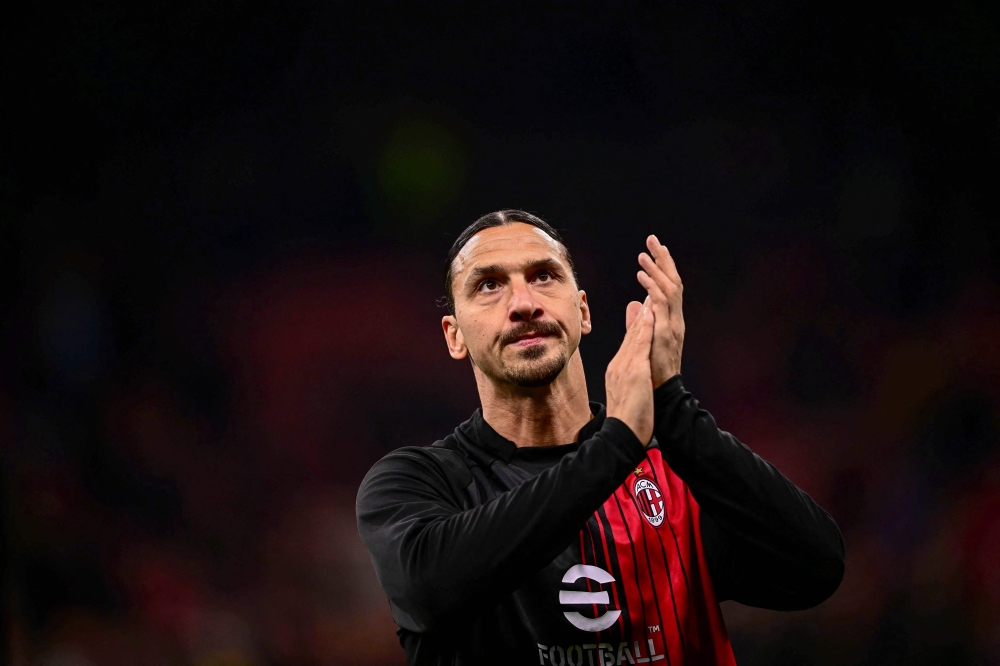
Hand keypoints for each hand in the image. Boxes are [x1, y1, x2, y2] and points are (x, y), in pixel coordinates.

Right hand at [605, 301, 654, 445]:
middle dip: (640, 314)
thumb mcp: (626, 395)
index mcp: (617, 371)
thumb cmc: (627, 420)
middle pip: (630, 335)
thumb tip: (632, 373)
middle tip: (648, 293)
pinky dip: (645, 329)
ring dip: (643, 314)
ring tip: (650, 295)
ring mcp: (625, 367)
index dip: (637, 326)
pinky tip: (651, 316)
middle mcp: (618, 365)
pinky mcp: (634, 372)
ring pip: (635, 336)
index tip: (644, 310)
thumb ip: (628, 380)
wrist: (621, 434)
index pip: (628, 344)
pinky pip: (640, 346)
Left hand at [626, 235, 684, 388]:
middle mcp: (674, 320)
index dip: (663, 267)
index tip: (655, 249)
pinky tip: (642, 277)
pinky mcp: (666, 335)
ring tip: (643, 255)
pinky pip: (662, 307)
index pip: (668, 287)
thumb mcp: (643, 340)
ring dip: (656, 271)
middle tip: (653, 239)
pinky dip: (653, 289)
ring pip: (668, 291)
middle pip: (673, 282)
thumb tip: (635, 303)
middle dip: (663, 260)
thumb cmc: (651, 372)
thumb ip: (639, 321)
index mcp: (669, 321)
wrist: (659, 395)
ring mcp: (672, 327)